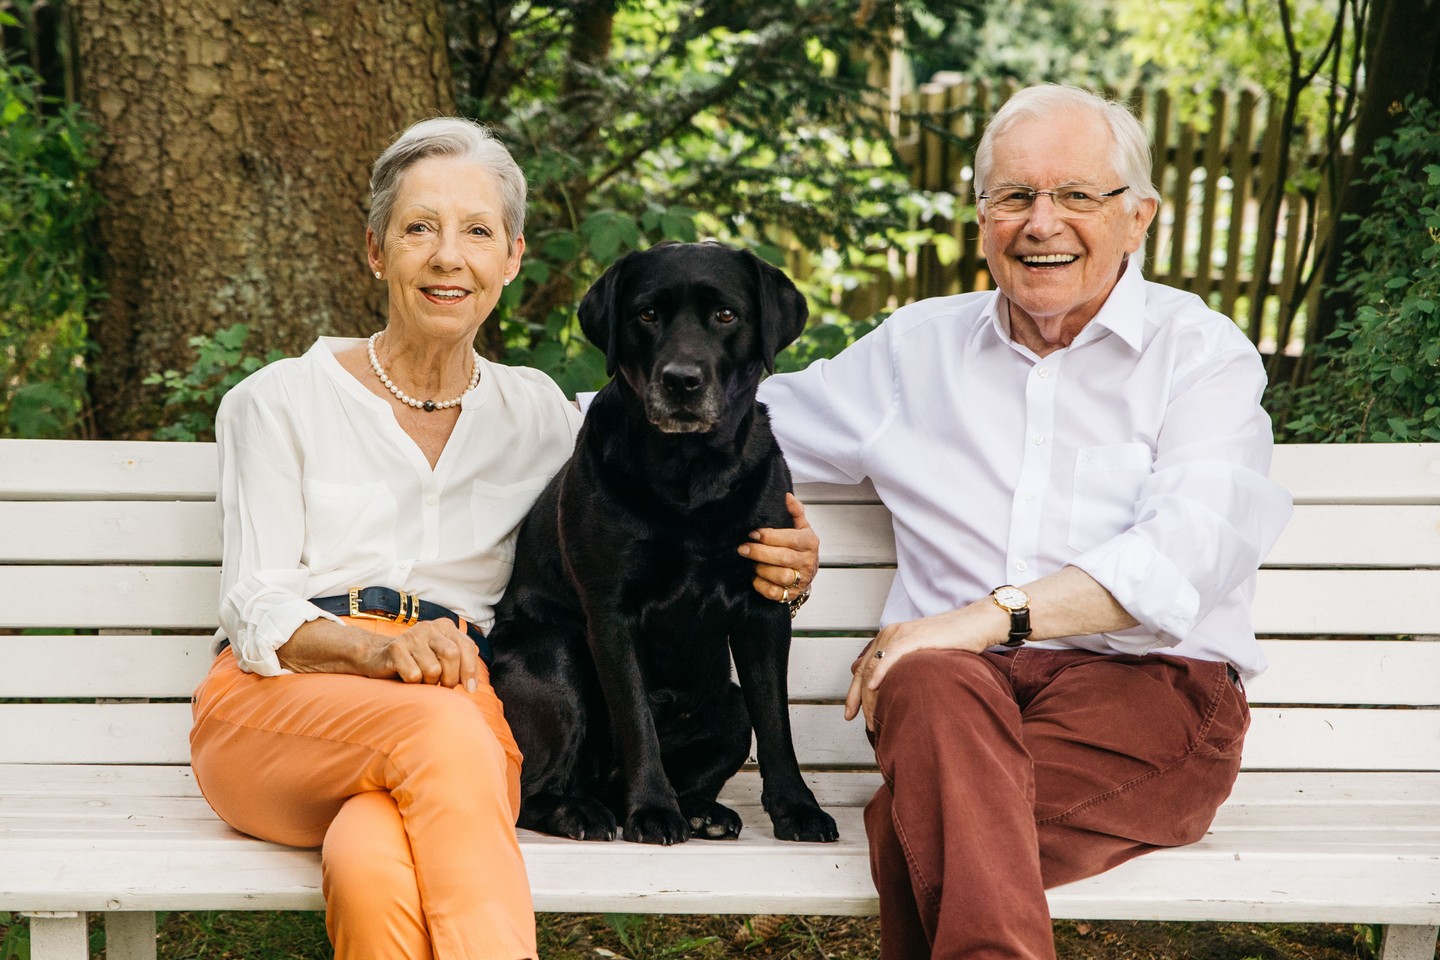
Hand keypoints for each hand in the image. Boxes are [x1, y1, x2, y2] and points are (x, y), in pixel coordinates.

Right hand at [364, 619, 481, 691]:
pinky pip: (414, 675)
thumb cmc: (419, 661)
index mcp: (445, 626)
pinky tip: (406, 676)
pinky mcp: (395, 649)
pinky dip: (413, 683)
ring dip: (429, 682)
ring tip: (422, 678)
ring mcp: (411, 636)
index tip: (471, 689)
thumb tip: (473, 684)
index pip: (467, 647)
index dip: (470, 670)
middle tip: (443, 685)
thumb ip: (461, 662)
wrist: (379, 657)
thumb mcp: (442, 657)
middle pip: (452, 655)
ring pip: (433, 669)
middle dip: (451, 678)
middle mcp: (429, 627)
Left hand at [738, 493, 818, 602]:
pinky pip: (775, 593)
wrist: (807, 573)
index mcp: (809, 542)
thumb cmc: (800, 547)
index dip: (769, 536)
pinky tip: (754, 577)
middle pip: (783, 558)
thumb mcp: (801, 528)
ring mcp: (801, 579)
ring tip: (751, 563)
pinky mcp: (792, 594)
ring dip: (761, 569)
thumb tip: (787, 496)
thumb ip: (795, 512)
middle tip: (743, 548)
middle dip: (759, 553)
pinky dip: (762, 586)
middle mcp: (807, 561)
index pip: (789, 538)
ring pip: (780, 576)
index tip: (752, 533)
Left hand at [844, 604, 1001, 728]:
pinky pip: (891, 656)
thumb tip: (882, 683)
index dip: (853, 691)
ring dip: (869, 694)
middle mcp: (889, 635)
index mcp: (888, 638)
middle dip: (856, 697)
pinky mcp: (914, 637)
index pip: (863, 667)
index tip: (850, 713)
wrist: (974, 625)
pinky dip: (880, 672)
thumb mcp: (920, 655)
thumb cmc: (952, 642)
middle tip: (852, 718)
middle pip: (863, 669)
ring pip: (874, 667)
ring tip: (871, 716)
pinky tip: (874, 687)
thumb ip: (900, 665)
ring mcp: (900, 635)